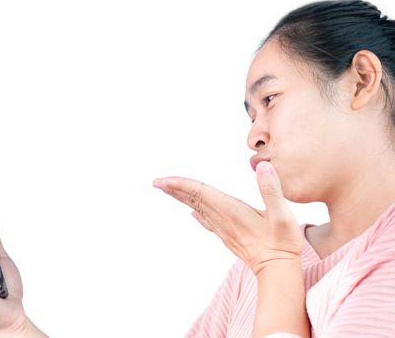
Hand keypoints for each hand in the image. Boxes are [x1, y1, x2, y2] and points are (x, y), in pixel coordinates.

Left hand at [153, 161, 302, 276]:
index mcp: (232, 210)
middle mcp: (223, 219)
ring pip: (198, 208)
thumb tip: (263, 167)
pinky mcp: (228, 235)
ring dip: (182, 198)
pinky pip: (207, 220)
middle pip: (194, 200)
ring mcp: (224, 228)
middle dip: (175, 189)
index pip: (201, 193)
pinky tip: (192, 212)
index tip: (164, 180)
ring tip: (169, 190)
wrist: (278, 271)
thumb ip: (271, 190)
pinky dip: (197, 211)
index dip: (182, 184)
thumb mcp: (282, 215)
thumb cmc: (282, 244)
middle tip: (157, 182)